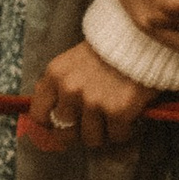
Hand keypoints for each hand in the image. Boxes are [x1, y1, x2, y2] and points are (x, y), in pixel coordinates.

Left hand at [21, 42, 151, 153]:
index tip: (60, 128)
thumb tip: (50, 117)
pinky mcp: (117, 110)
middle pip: (64, 133)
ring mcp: (93, 101)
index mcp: (55, 75)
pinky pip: (116, 136)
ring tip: (112, 118)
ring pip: (91, 139)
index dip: (50, 126)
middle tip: (92, 124)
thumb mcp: (72, 63)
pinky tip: (128, 116)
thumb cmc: (107, 53)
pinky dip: (124, 131)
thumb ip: (59, 87)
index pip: (38, 115)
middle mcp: (69, 89)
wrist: (139, 40)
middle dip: (78, 132)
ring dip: (103, 133)